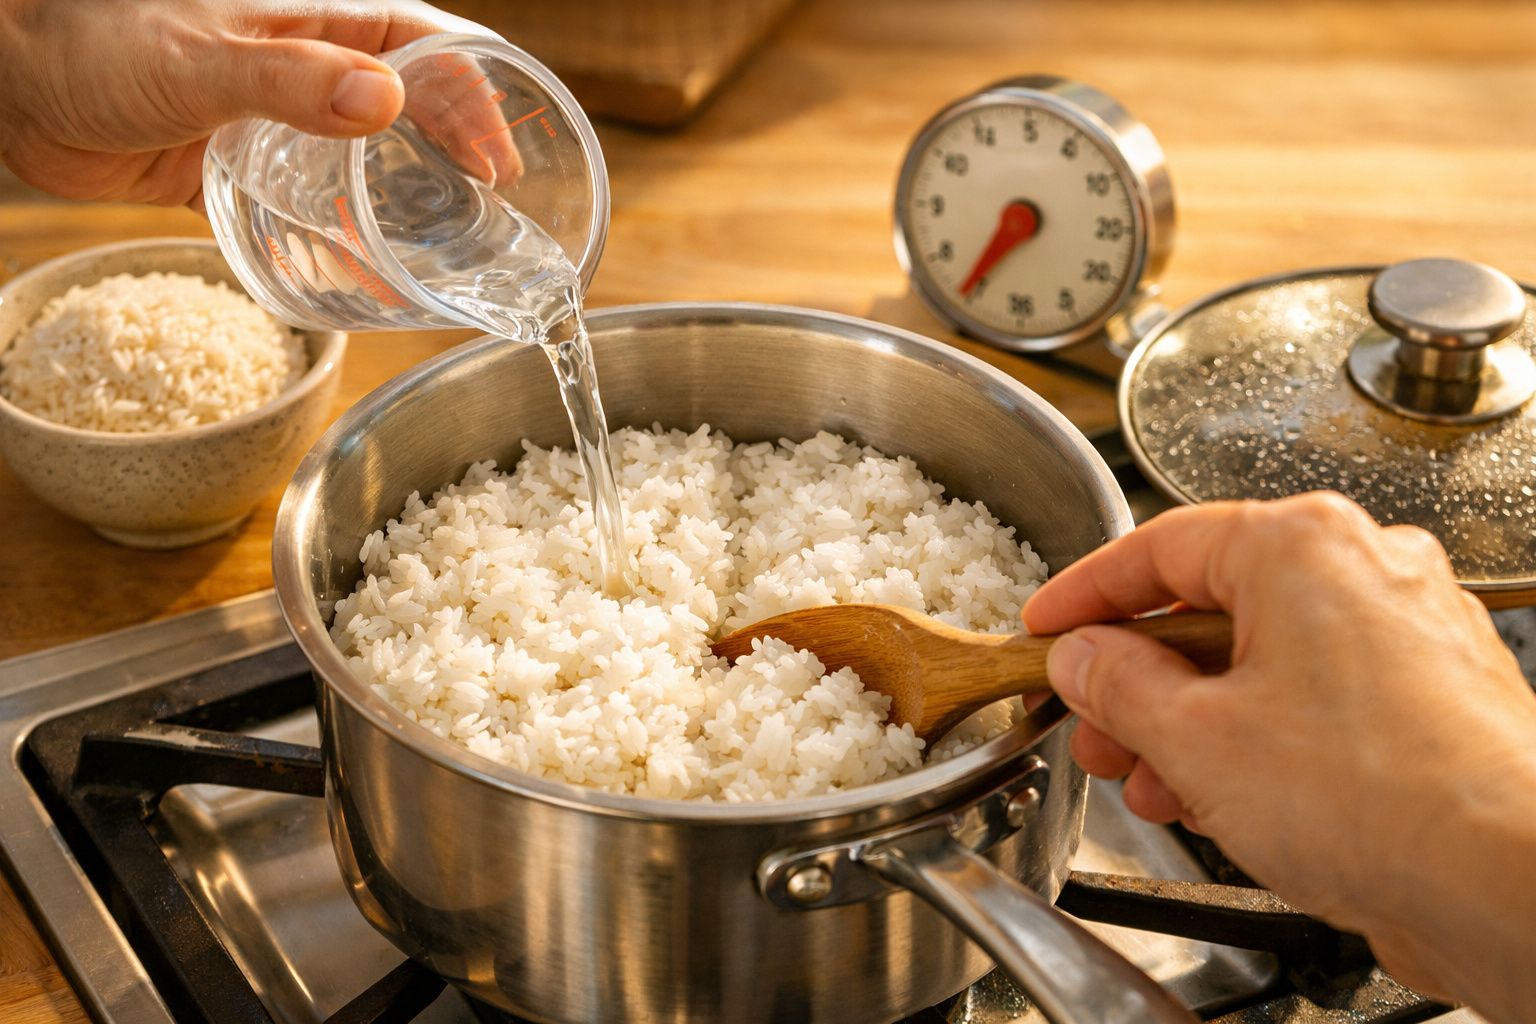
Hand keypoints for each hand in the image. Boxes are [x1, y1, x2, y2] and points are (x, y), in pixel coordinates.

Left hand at [0, 0, 489, 206]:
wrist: (13, 88)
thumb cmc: (94, 43)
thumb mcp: (200, 61)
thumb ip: (289, 80)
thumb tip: (384, 105)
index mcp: (315, 22)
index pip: (426, 47)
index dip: (476, 97)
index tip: (501, 157)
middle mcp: (308, 69)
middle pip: (410, 107)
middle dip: (458, 154)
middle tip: (492, 210)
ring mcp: (278, 121)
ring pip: (366, 161)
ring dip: (407, 203)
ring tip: (444, 252)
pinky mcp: (241, 169)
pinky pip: (311, 206)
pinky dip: (343, 241)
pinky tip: (365, 276)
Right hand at [1022, 492, 1535, 1023]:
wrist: (1515, 885)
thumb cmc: (1383, 797)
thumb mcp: (1195, 739)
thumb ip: (1118, 686)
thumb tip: (1084, 659)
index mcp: (1303, 546)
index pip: (1158, 547)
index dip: (1084, 594)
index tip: (1046, 626)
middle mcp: (1364, 570)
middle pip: (1213, 607)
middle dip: (1137, 679)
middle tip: (1091, 723)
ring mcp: (1406, 631)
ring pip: (1263, 658)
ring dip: (1189, 719)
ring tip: (1147, 780)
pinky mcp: (1429, 696)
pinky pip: (1314, 697)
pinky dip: (1255, 736)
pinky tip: (1217, 794)